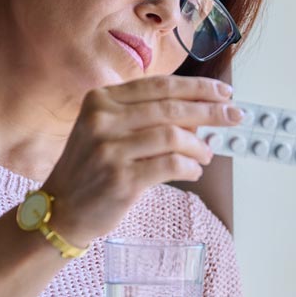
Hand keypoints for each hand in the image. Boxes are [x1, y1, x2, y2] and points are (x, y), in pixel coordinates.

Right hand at [41, 76, 242, 245]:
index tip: (224, 92)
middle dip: (210, 111)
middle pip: (171, 107)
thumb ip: (146, 118)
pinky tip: (193, 171)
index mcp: (101, 100)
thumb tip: (199, 113)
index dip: (197, 87)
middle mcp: (103, 120)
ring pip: (174, 136)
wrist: (60, 210)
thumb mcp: (107, 131)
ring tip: (206, 154)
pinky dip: (190, 167)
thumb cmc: (91, 169)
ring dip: (199, 145)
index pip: (159, 86)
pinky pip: (171, 165)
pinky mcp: (121, 179)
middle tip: (234, 116)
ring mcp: (110, 150)